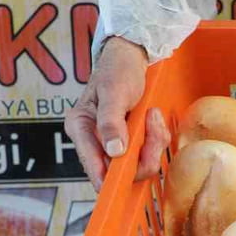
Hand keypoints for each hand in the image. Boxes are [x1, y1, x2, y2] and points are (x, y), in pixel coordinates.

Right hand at [63, 37, 170, 190]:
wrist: (131, 56)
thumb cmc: (117, 69)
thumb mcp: (114, 92)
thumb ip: (111, 122)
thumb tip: (114, 152)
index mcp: (80, 128)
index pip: (92, 167)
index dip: (111, 179)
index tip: (131, 177)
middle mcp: (93, 140)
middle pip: (119, 169)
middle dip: (143, 152)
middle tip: (153, 123)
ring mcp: (112, 142)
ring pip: (137, 163)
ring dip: (152, 142)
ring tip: (153, 115)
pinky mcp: (128, 141)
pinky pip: (146, 152)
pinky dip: (155, 138)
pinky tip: (153, 117)